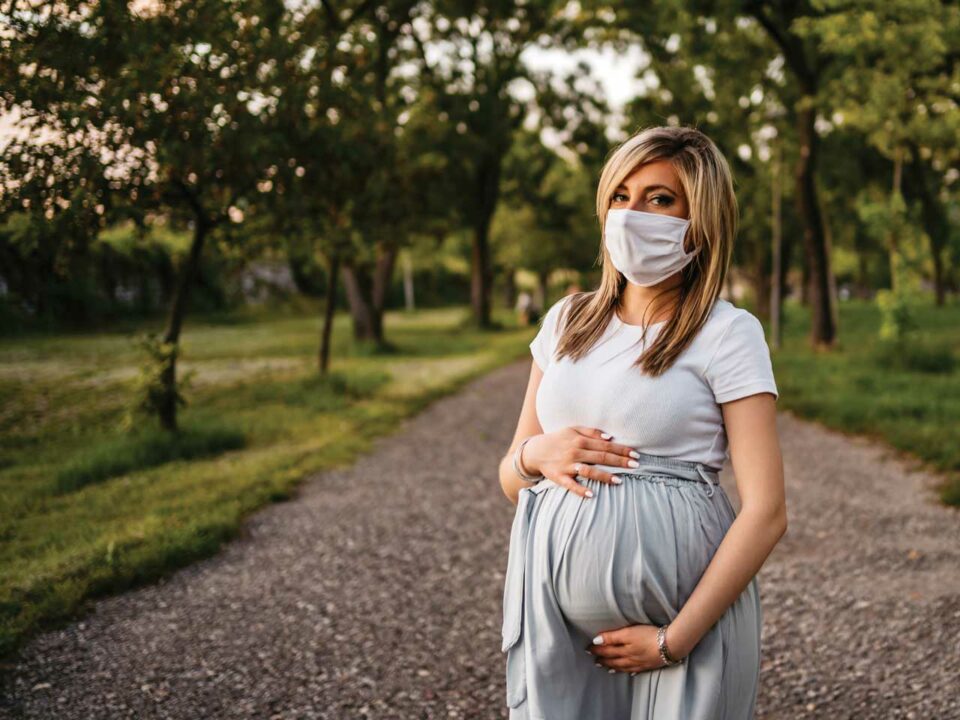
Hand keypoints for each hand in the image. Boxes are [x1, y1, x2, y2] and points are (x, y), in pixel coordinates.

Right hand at [522, 426, 640, 498]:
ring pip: (588, 471)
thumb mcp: (573, 430)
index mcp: (580, 440)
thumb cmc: (559, 439)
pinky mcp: (559, 478)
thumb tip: (610, 437)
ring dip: (604, 476)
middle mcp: (575, 452)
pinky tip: (592, 495)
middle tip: (636, 466)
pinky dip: (581, 490)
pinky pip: (571, 485)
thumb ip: (591, 432)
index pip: (605, 445)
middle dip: (619, 461)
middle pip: (601, 457)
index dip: (621, 449)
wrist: (536, 450)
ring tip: (619, 481)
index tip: (636, 454)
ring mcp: (567, 466)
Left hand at [586, 624, 685, 673]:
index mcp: (624, 648)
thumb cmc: (649, 634)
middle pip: (613, 659)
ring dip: (613, 666)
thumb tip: (596, 640)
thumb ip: (612, 636)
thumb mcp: (629, 631)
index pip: (606, 649)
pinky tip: (628, 672)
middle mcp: (630, 657)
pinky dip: (629, 671)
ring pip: (623, 666)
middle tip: (594, 660)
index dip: (596, 648)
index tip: (587, 648)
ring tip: (606, 668)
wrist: (670, 645)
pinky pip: (636, 670)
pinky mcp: (649, 664)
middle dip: (602, 659)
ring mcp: (640, 662)